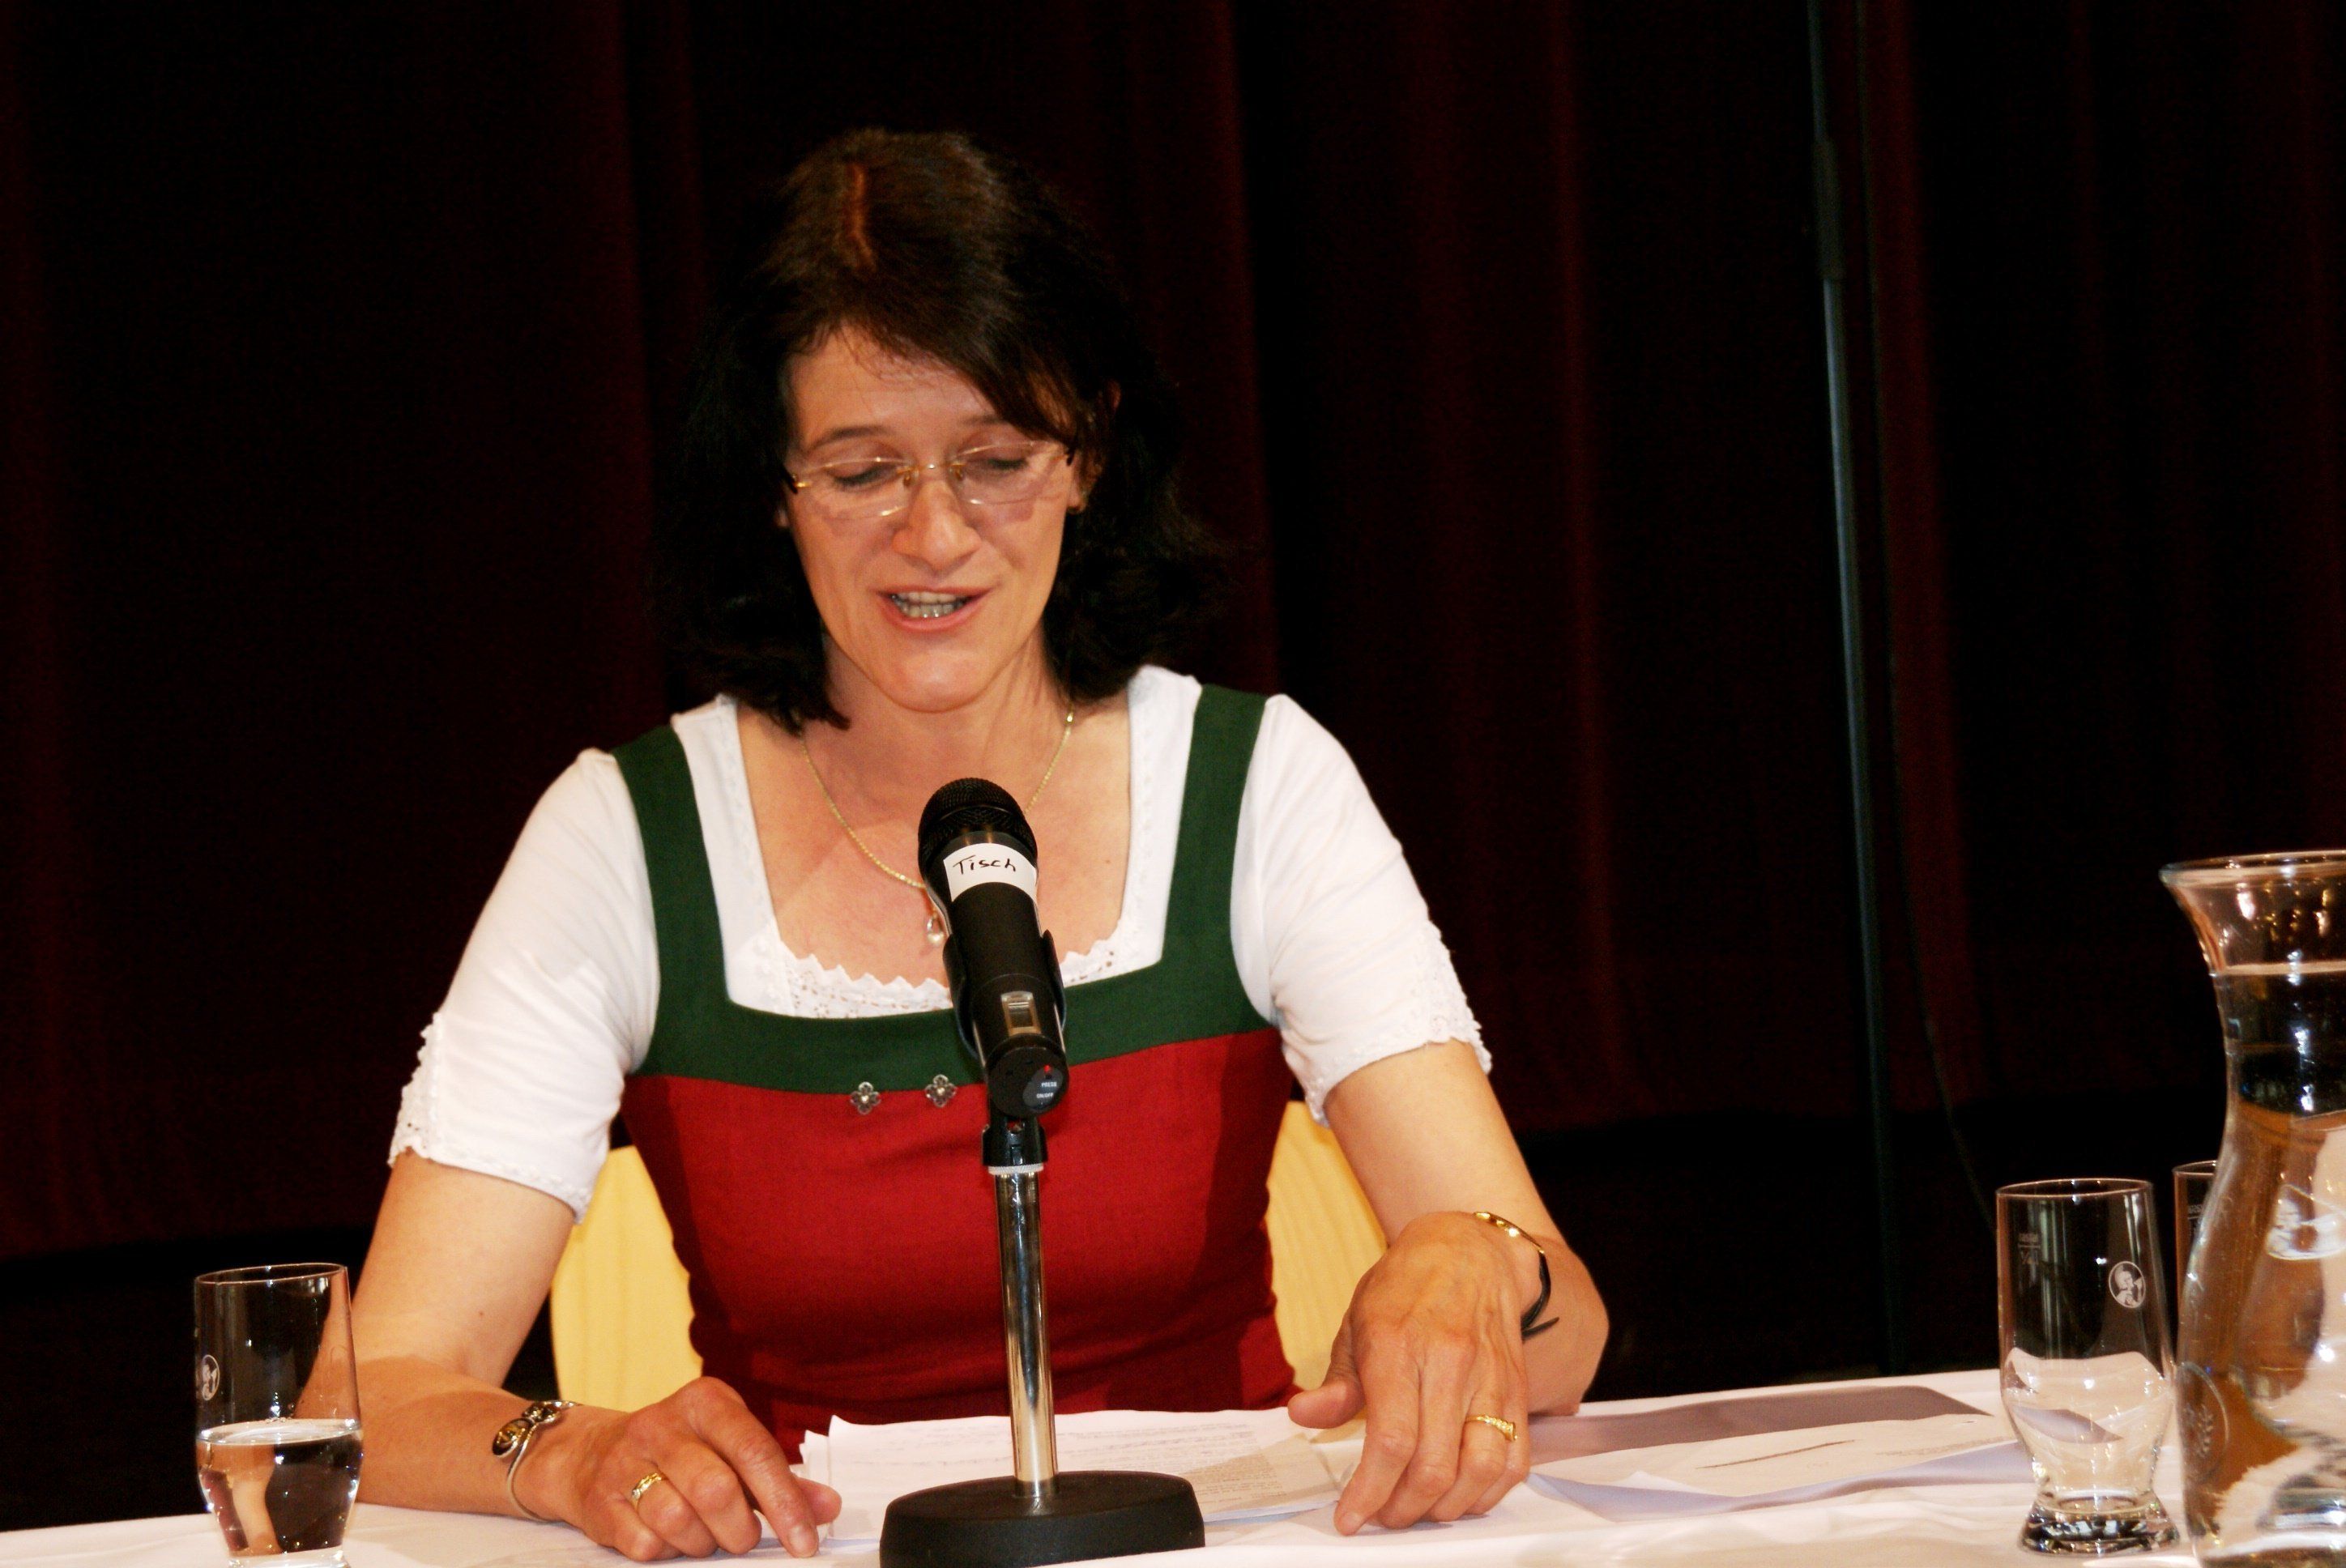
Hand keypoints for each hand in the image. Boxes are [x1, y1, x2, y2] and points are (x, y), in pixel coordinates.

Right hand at [521, 1377, 841, 1559]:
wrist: (593, 1454)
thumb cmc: (683, 1454)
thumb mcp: (733, 1452)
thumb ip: (782, 1481)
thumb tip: (828, 1508)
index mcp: (707, 1402)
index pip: (755, 1451)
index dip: (785, 1503)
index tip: (804, 1542)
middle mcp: (663, 1424)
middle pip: (715, 1490)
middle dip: (740, 1531)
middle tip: (743, 1539)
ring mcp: (625, 1460)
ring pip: (677, 1519)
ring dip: (702, 1543)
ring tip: (704, 1535)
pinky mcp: (600, 1499)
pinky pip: (644, 1544)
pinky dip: (666, 1551)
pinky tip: (668, 1536)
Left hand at [1286, 1211, 1534, 1533]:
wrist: (1469, 1251)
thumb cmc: (1406, 1289)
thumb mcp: (1356, 1324)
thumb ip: (1336, 1382)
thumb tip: (1303, 1417)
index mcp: (1398, 1346)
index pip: (1391, 1439)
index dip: (1370, 1491)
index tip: (1351, 1518)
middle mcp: (1449, 1364)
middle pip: (1434, 1465)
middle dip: (1403, 1508)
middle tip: (1382, 1515)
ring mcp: (1490, 1379)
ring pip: (1481, 1468)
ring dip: (1448, 1507)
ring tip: (1420, 1509)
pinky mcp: (1517, 1390)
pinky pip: (1516, 1458)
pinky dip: (1490, 1492)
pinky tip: (1462, 1494)